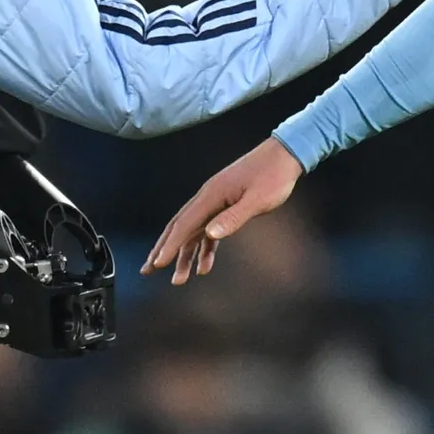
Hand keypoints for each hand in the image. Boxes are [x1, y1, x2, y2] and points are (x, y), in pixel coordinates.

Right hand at [141, 137, 304, 283]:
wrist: (285, 155)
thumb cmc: (274, 176)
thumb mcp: (258, 200)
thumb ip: (233, 218)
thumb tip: (210, 234)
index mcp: (212, 195)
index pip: (184, 224)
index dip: (169, 246)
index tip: (157, 264)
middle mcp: (208, 197)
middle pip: (179, 227)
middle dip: (164, 250)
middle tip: (148, 270)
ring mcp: (215, 200)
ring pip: (192, 231)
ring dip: (184, 254)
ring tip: (179, 278)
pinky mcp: (225, 204)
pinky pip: (207, 229)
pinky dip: (204, 248)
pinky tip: (204, 264)